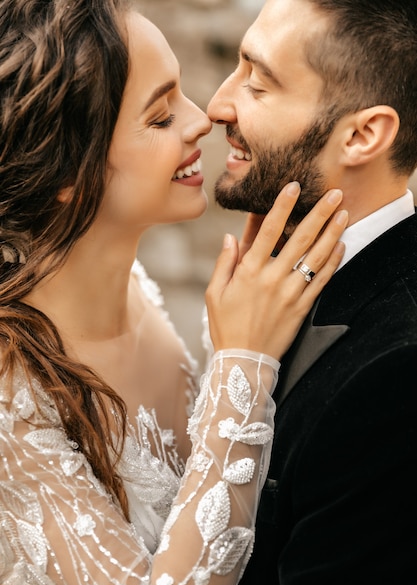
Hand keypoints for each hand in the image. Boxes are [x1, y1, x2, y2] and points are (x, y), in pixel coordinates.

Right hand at [206, 182, 346, 359]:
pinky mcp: (302, 307)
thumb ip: (224, 263)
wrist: (244, 360)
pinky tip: (341, 245)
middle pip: (300, 238)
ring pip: (316, 257)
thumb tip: (230, 236)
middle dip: (319, 213)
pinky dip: (333, 262)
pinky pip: (321, 280)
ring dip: (332, 233)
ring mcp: (290, 293)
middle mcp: (272, 278)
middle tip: (334, 193)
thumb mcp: (214, 293)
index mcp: (248, 271)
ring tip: (344, 213)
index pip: (268, 230)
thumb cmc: (225, 325)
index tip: (294, 186)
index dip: (282, 206)